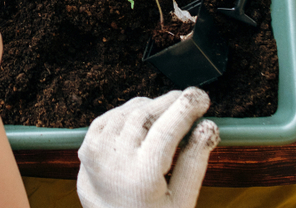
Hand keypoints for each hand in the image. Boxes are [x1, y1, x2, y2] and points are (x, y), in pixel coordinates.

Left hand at [77, 88, 219, 207]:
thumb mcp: (181, 201)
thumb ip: (195, 162)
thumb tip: (208, 125)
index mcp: (141, 178)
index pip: (166, 130)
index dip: (185, 108)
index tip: (201, 97)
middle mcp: (114, 162)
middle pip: (146, 114)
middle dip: (171, 102)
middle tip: (191, 102)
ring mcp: (97, 152)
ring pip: (130, 110)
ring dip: (154, 106)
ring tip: (170, 116)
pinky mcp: (88, 145)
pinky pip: (115, 115)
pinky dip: (133, 112)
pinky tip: (146, 123)